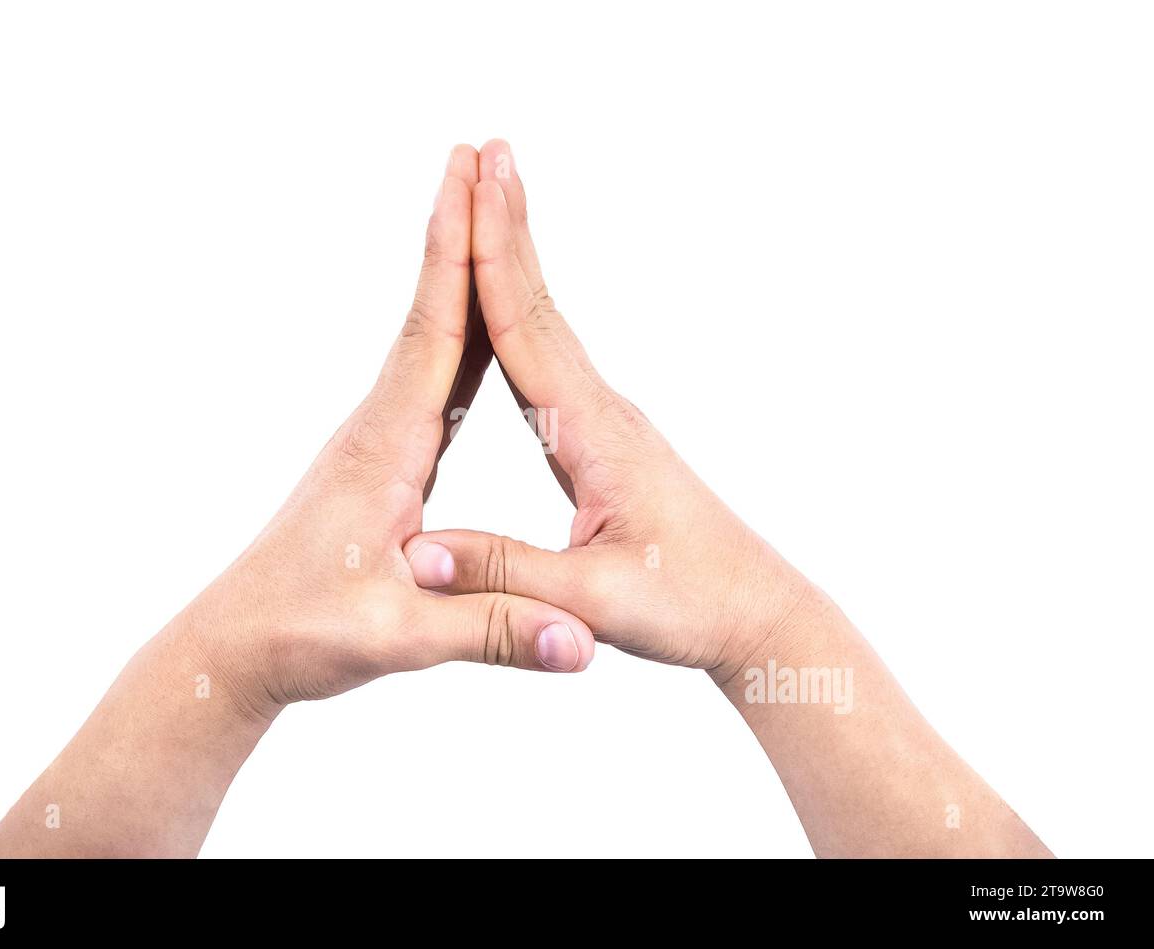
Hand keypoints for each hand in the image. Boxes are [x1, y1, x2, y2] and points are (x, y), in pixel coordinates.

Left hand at [185, 144, 594, 713]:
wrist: (237, 645)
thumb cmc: (301, 635)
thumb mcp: (397, 639)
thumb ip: (489, 630)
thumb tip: (578, 643)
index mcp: (386, 449)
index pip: (433, 334)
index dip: (458, 254)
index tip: (473, 180)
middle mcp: (378, 428)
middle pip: (432, 314)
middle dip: (460, 233)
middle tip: (484, 157)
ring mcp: (378, 442)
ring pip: (432, 342)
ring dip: (460, 276)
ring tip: (484, 215)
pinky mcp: (382, 463)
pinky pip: (434, 383)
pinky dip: (461, 338)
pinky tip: (479, 329)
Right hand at [402, 140, 815, 679]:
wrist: (752, 610)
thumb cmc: (687, 605)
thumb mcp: (594, 601)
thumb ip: (506, 574)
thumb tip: (417, 552)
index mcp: (595, 435)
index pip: (529, 332)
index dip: (492, 261)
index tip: (471, 190)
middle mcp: (602, 411)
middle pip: (540, 304)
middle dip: (506, 227)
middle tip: (483, 152)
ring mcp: (605, 421)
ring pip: (548, 323)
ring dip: (515, 257)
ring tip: (492, 198)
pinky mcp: (603, 440)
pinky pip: (552, 359)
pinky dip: (524, 312)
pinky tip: (510, 300)